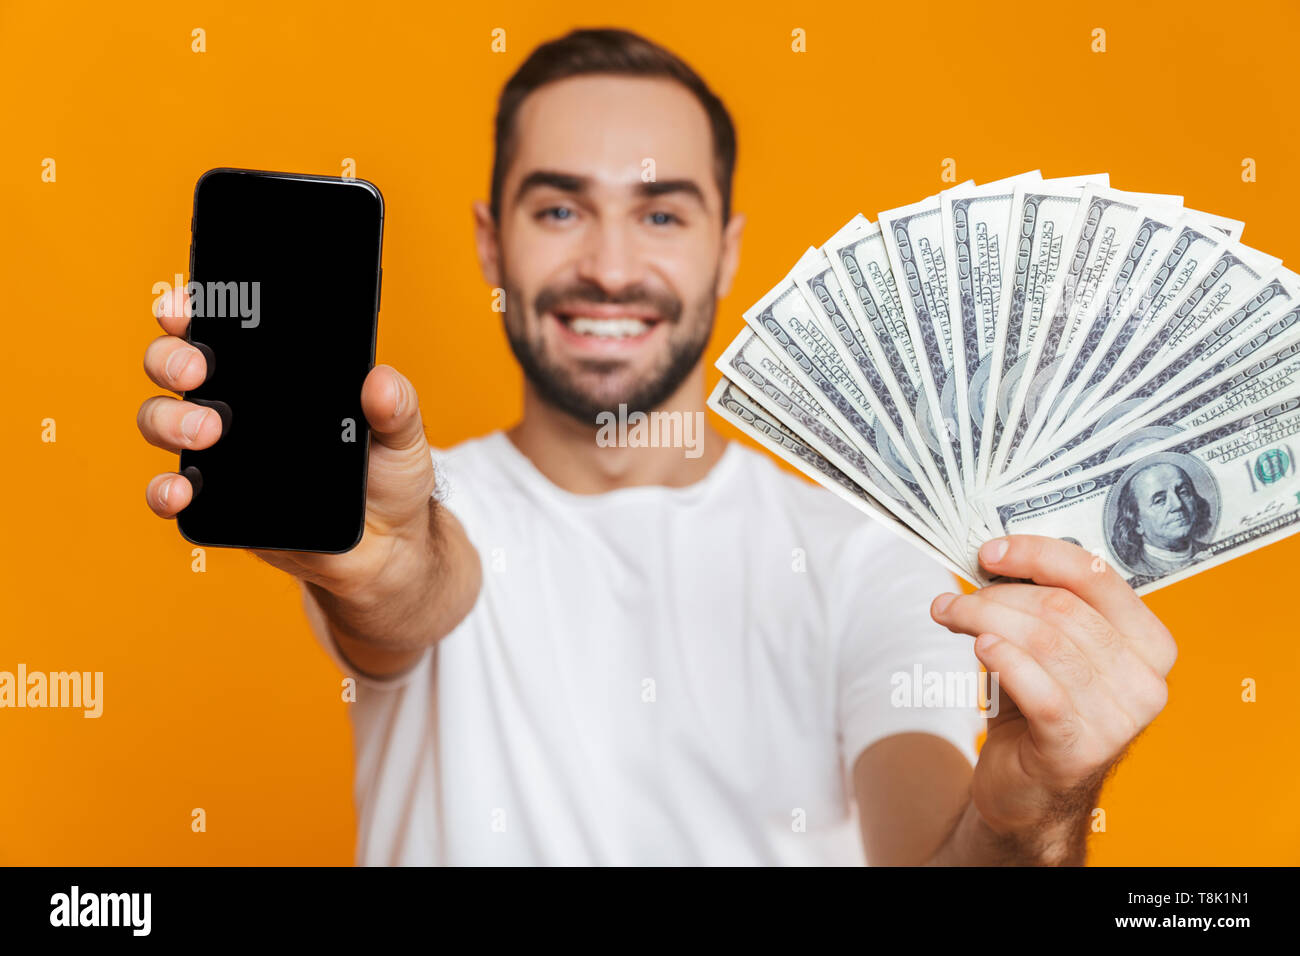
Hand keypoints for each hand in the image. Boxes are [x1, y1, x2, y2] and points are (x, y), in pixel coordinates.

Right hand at [137, 287, 438, 598]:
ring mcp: (217, 450)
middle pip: (176, 363)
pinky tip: (180, 492)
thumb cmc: (387, 476)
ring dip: (168, 418)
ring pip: (162, 418)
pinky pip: (172, 490)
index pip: (223, 324)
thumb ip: (397, 408)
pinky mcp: (214, 499)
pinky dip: (164, 489)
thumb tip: (381, 382)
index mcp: (276, 372)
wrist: (381, 548)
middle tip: (198, 371)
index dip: (192, 307)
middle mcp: (236, 402)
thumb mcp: (401, 436)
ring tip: (207, 433)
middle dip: (172, 357)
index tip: (185, 306)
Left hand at [929, 535, 1176, 860]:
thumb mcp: (1047, 648)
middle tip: (953, 598)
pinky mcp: (1080, 750)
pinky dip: (1004, 661)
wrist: (1028, 789)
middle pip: (1062, 609)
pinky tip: (979, 648)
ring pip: (1045, 643)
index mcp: (1149, 644)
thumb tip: (994, 555)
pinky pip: (1041, 691)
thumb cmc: (1038, 707)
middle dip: (997, 595)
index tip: (988, 552)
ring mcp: (1119, 720)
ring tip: (949, 615)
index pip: (1098, 577)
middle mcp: (1146, 682)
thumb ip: (1038, 603)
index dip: (1038, 554)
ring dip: (985, 620)